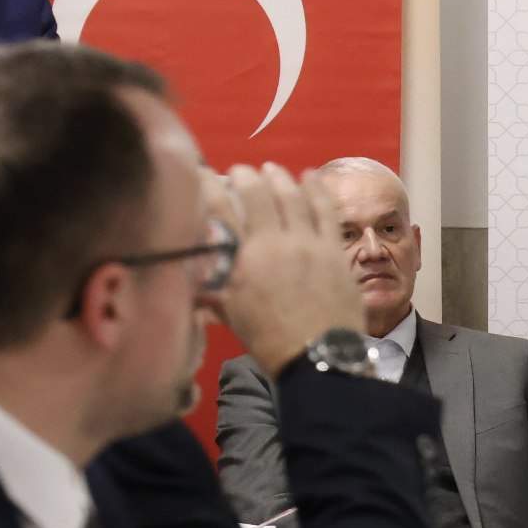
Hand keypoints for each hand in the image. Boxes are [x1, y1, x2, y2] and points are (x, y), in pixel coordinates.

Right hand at [217, 162, 361, 372]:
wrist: (319, 357)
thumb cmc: (272, 341)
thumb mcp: (233, 315)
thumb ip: (213, 291)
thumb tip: (192, 282)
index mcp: (245, 259)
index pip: (223, 210)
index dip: (211, 188)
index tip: (204, 177)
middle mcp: (276, 243)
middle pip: (260, 195)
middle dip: (248, 177)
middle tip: (242, 171)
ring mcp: (309, 244)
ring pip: (293, 197)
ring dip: (281, 179)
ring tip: (273, 170)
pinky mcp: (335, 250)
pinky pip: (326, 211)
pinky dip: (317, 190)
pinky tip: (311, 178)